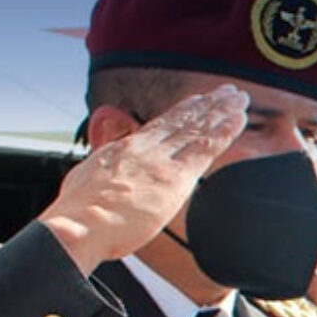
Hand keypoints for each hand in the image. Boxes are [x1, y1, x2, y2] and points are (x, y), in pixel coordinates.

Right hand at [38, 85, 249, 274]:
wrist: (79, 224)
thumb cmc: (78, 212)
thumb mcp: (87, 177)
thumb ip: (104, 163)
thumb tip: (105, 157)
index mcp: (125, 150)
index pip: (161, 127)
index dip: (182, 113)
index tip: (197, 101)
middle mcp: (145, 149)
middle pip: (182, 122)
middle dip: (207, 106)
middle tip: (227, 92)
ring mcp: (161, 161)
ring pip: (197, 129)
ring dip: (220, 112)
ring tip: (238, 98)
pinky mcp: (175, 178)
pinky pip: (205, 149)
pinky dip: (223, 131)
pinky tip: (237, 119)